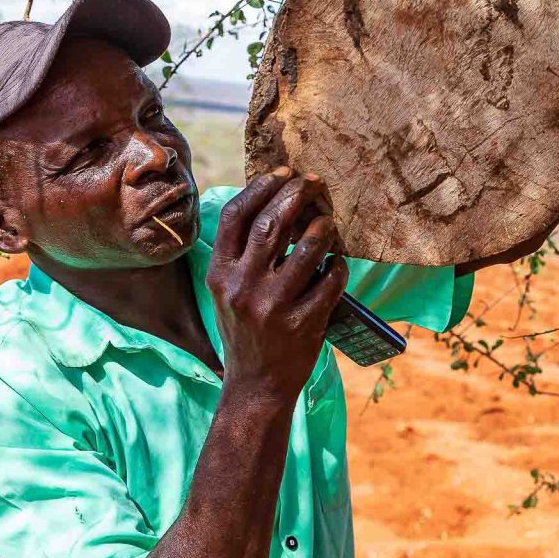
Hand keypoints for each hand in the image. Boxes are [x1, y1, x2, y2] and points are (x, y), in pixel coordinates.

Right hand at [205, 170, 348, 404]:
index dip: (260, 187)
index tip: (282, 173)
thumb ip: (242, 254)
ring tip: (329, 222)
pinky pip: (330, 282)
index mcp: (219, 274)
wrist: (255, 385)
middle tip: (313, 182)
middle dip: (296, 195)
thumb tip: (274, 202)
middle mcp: (241, 287)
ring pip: (308, 249)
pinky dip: (339, 266)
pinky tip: (339, 263)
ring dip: (324, 228)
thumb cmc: (245, 329)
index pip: (236, 216)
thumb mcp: (228, 291)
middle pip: (271, 224)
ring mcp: (272, 307)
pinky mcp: (301, 324)